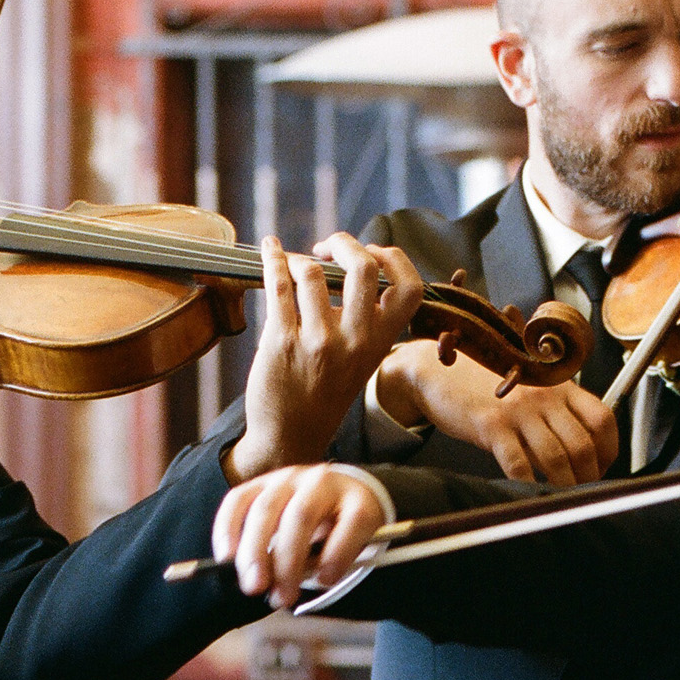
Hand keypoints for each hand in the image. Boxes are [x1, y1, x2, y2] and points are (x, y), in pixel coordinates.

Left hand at [212, 463, 393, 608]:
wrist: (368, 501)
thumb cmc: (318, 525)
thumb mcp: (287, 531)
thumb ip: (268, 551)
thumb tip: (250, 584)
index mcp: (270, 485)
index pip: (239, 499)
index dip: (227, 529)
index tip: (225, 561)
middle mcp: (295, 479)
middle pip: (266, 511)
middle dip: (255, 553)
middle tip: (255, 588)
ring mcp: (329, 486)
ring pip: (300, 516)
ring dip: (289, 561)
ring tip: (286, 594)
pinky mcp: (361, 503)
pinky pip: (345, 529)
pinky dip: (333, 558)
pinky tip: (325, 578)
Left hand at [231, 235, 425, 475]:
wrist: (290, 436)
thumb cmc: (324, 393)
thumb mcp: (360, 360)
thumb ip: (364, 320)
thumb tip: (351, 265)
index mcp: (380, 343)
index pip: (409, 288)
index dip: (393, 258)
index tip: (371, 251)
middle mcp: (355, 341)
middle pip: (363, 267)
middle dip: (343, 243)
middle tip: (327, 247)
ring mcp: (318, 342)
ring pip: (311, 273)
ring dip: (298, 259)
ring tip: (292, 265)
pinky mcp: (282, 342)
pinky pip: (278, 286)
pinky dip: (272, 260)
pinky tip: (269, 250)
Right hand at [374, 339, 615, 487]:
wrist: (440, 371)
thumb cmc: (487, 386)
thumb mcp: (531, 389)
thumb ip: (556, 412)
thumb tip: (582, 452)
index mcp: (559, 386)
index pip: (601, 419)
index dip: (609, 449)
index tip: (602, 467)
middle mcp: (544, 396)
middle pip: (582, 443)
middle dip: (589, 475)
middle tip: (585, 491)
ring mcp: (518, 411)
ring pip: (556, 457)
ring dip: (565, 485)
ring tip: (563, 497)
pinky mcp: (491, 426)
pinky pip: (518, 463)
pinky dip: (528, 483)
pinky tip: (530, 492)